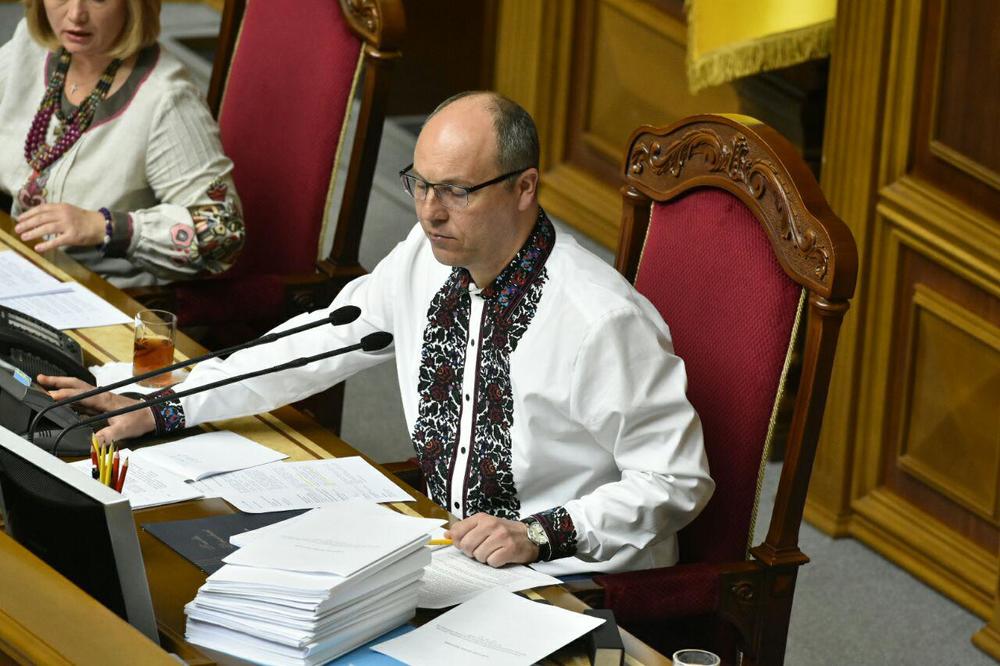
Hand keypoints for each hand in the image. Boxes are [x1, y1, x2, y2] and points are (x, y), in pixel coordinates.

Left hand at [15, 204, 105, 251]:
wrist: (102, 225)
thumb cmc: (85, 219)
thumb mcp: (69, 211)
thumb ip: (56, 213)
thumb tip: (39, 218)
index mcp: (62, 207)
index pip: (41, 209)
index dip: (29, 214)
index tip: (19, 218)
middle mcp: (64, 214)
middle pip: (41, 218)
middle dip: (27, 223)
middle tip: (17, 229)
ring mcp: (68, 225)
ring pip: (47, 228)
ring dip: (33, 233)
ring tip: (24, 237)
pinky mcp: (73, 236)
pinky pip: (57, 241)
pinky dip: (46, 244)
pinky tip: (38, 247)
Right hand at [36, 374, 155, 443]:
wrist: (153, 415)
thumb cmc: (141, 420)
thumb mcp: (125, 430)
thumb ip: (109, 436)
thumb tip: (94, 441)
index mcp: (104, 400)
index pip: (81, 395)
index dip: (65, 394)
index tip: (50, 395)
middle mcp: (101, 396)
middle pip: (77, 385)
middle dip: (58, 381)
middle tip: (41, 378)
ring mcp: (101, 399)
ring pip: (78, 389)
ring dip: (62, 386)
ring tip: (47, 385)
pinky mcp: (102, 404)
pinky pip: (82, 397)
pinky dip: (70, 395)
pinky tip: (63, 399)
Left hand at [445, 513, 538, 566]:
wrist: (529, 536)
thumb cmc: (504, 532)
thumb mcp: (484, 525)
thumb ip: (465, 529)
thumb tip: (447, 535)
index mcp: (482, 518)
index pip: (458, 531)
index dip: (458, 542)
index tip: (464, 544)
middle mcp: (491, 524)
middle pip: (467, 545)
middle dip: (472, 552)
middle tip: (481, 549)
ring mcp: (501, 536)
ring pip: (479, 555)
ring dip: (484, 558)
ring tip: (493, 552)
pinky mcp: (510, 549)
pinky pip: (492, 562)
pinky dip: (495, 562)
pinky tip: (501, 556)